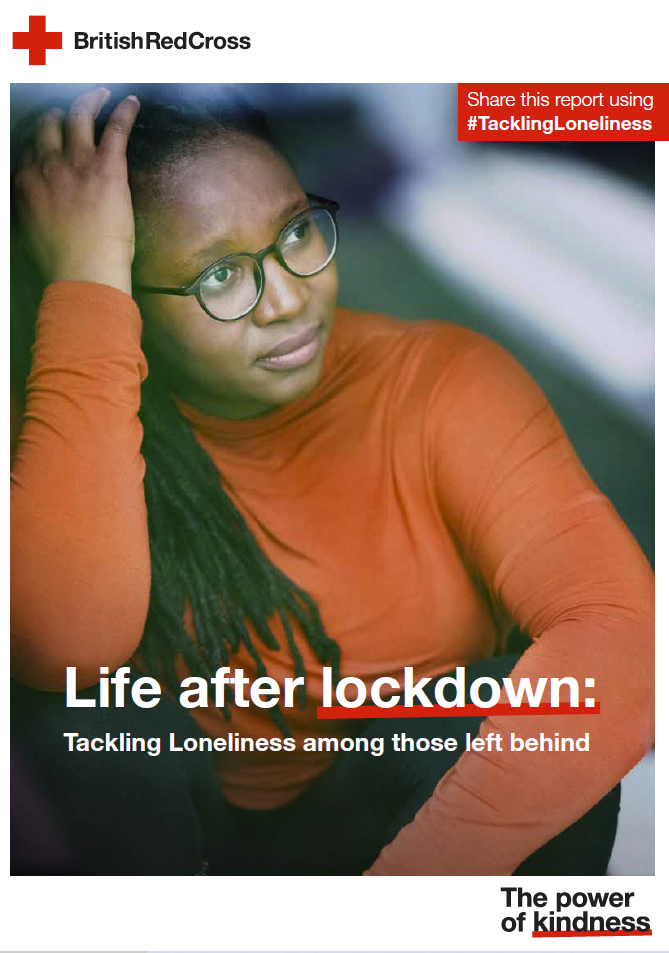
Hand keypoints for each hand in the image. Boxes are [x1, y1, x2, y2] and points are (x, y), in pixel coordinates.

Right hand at [13, 88, 140, 295]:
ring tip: (101, 94)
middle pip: (49, 125)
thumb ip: (33, 208)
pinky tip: (133, 103)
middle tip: (72, 110)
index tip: (50, 136)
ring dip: (90, 101)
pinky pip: (116, 129)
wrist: (83, 272)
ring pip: (79, 116)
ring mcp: (77, 163)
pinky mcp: (106, 168)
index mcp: (27, 182)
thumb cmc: (60, 263)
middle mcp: (47, 165)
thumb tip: (38, 206)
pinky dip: (125, 112)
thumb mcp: (31, 231)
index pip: (30, 146)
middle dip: (59, 113)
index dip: (42, 137)